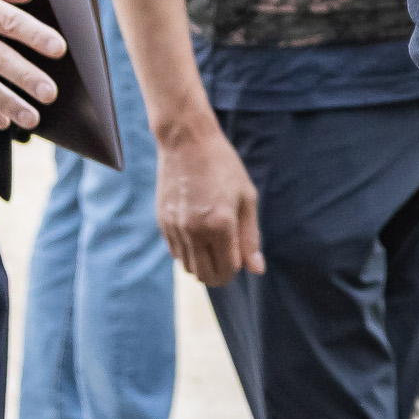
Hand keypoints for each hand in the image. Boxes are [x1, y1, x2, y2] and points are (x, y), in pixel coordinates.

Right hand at [156, 115, 263, 285]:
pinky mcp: (162, 223)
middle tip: (228, 259)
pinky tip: (198, 235)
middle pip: (205, 276)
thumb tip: (256, 270)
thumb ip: (250, 237)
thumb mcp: (247, 198)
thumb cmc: (223, 167)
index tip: (240, 257)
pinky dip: (188, 253)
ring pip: (188, 267)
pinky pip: (175, 253)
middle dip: (219, 274)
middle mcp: (194, 231)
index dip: (236, 269)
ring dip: (203, 264)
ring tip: (214, 244)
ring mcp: (175, 228)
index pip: (227, 269)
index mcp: (220, 224)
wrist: (187, 143)